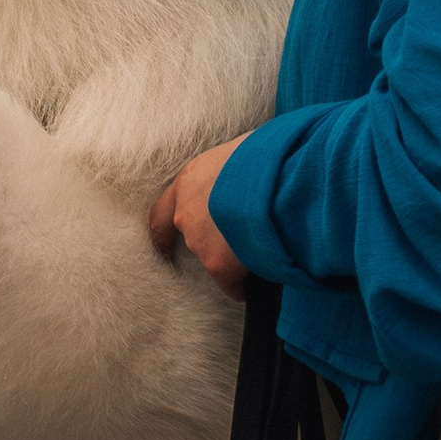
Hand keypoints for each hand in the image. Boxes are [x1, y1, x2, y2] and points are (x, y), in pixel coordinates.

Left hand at [149, 138, 251, 297]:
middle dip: (210, 241)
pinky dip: (243, 286)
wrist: (278, 178)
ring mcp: (198, 240)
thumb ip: (232, 171)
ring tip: (259, 251)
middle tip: (234, 242)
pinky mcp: (217, 264)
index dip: (164, 232)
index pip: (162, 212)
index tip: (165, 247)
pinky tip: (261, 281)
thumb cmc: (266, 157)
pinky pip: (231, 284)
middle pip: (191, 235)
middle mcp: (185, 211)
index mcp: (189, 180)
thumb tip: (246, 175)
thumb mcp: (242, 153)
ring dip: (229, 257)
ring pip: (212, 258)